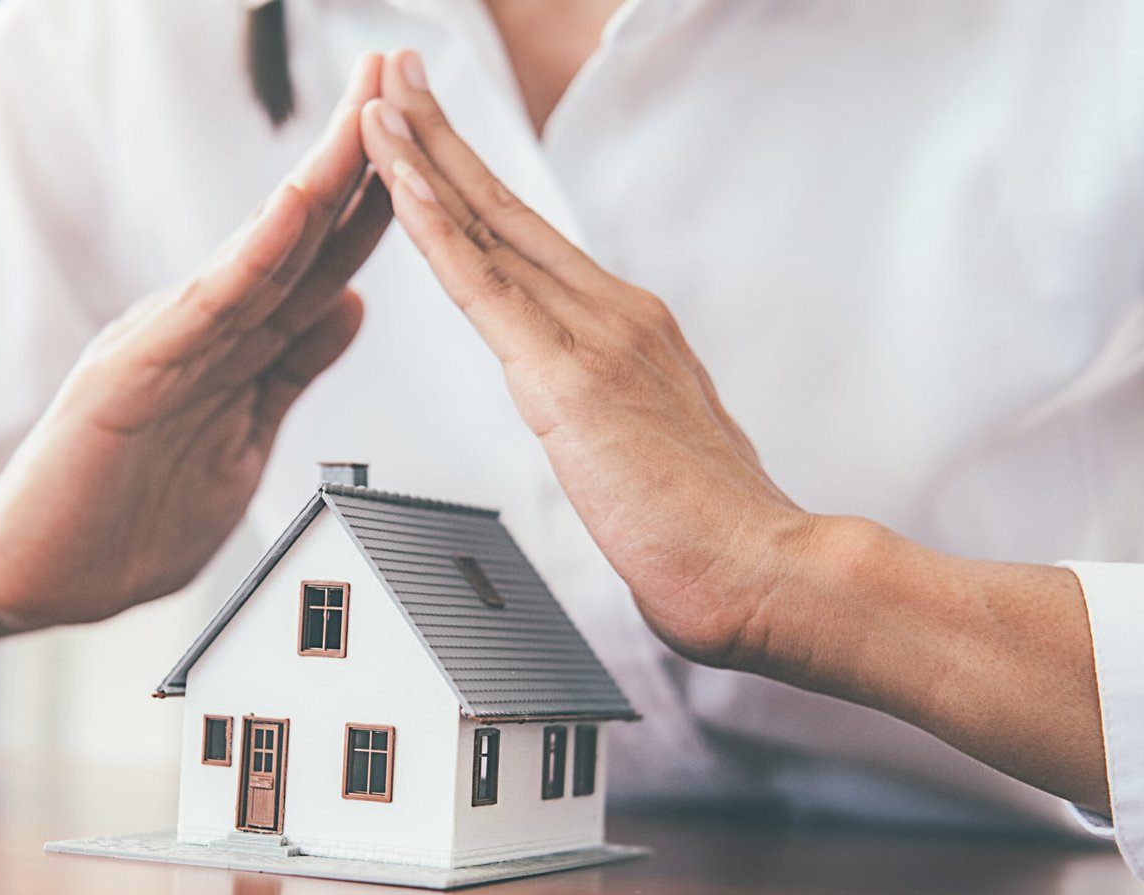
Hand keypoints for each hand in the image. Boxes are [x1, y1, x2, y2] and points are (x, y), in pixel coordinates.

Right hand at [0, 55, 391, 705]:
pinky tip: (292, 210)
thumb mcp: (241, 434)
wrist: (38, 572)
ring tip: (363, 111)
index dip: (376, 199)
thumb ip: (290, 368)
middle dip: (355, 153)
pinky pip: (205, 311)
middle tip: (398, 71)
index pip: (320, 260)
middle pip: (298, 232)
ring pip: (260, 253)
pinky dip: (252, 259)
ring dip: (317, 179)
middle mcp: (203, 326)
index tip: (427, 142)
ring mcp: (166, 344)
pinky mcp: (130, 376)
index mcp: (235, 343)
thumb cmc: (128, 512)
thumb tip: (352, 305)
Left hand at [358, 50, 811, 668]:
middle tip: (397, 75)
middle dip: (443, 136)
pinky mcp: (570, 377)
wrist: (765, 571)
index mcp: (629, 330)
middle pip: (505, 210)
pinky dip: (434, 224)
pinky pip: (483, 285)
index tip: (436, 135)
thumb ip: (619, 419)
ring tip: (378, 102)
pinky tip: (398, 181)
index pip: (531, 242)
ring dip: (423, 159)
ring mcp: (594, 335)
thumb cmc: (711, 534)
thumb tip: (597, 428)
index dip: (476, 184)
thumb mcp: (653, 452)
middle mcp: (612, 313)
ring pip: (487, 229)